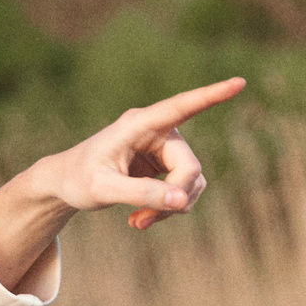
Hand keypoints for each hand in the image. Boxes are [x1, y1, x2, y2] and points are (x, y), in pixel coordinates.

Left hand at [0, 76, 246, 285]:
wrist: (66, 184)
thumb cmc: (78, 179)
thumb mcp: (103, 190)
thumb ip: (140, 194)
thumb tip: (181, 201)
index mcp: (139, 124)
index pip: (181, 107)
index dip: (212, 96)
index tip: (239, 82)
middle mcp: (158, 131)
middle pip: (190, 167)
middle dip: (174, 197)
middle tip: (143, 220)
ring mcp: (163, 150)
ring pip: (192, 183)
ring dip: (171, 207)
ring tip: (138, 222)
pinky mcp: (165, 168)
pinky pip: (183, 192)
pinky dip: (167, 209)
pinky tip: (140, 220)